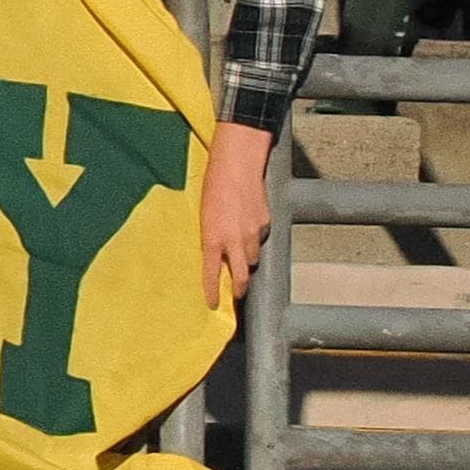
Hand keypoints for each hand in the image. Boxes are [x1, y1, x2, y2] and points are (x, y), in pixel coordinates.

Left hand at [201, 122, 275, 308]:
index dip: (212, 293)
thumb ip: (210, 236)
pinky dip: (255, 237)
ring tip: (240, 249)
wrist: (236, 164)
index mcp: (212, 238)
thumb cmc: (213, 185)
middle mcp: (234, 241)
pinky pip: (261, 238)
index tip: (212, 304)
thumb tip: (214, 251)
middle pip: (242, 277)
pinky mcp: (266, 223)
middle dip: (239, 288)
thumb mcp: (203, 214)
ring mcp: (253, 234)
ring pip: (254, 257)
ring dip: (247, 258)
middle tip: (235, 292)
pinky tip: (248, 224)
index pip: (212, 274)